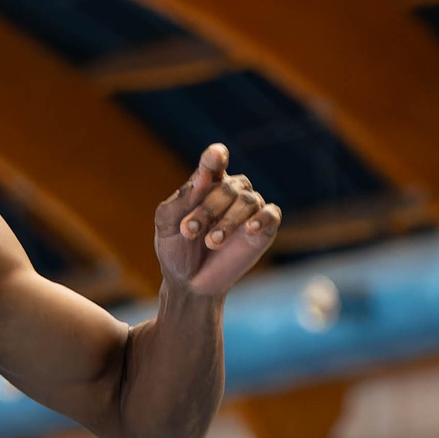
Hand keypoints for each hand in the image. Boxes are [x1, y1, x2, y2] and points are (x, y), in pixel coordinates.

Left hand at [153, 144, 279, 297]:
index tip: (216, 154)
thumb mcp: (167, 224)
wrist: (189, 283)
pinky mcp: (265, 228)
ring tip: (211, 242)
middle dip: (207, 210)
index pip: (213, 163)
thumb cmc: (176, 249)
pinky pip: (271, 214)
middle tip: (189, 231)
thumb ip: (181, 200)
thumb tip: (202, 177)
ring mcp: (250, 208)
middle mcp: (232, 190)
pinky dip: (262, 218)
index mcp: (207, 183)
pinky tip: (250, 228)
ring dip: (228, 222)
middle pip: (227, 188)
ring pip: (247, 202)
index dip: (215, 157)